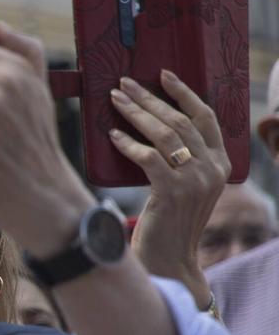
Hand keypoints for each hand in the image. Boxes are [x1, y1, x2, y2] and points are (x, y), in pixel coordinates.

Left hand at [112, 70, 227, 284]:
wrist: (171, 259)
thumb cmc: (170, 221)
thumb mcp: (186, 186)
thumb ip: (181, 160)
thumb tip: (153, 127)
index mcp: (221, 163)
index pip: (206, 117)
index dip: (184, 93)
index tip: (163, 75)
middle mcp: (212, 168)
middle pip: (180, 120)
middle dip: (150, 98)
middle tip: (125, 84)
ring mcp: (195, 180)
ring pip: (165, 134)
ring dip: (136, 113)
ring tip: (115, 100)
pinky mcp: (172, 191)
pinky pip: (148, 156)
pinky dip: (129, 143)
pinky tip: (113, 136)